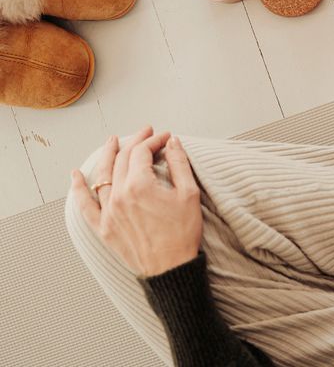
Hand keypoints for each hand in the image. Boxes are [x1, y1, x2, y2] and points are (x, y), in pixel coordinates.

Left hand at [71, 126, 202, 276]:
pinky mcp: (104, 227)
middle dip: (135, 142)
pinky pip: (85, 206)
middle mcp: (119, 196)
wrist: (172, 269)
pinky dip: (78, 190)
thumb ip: (179, 163)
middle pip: (122, 159)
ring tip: (112, 141)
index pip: (141, 152)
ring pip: (102, 176)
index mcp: (139, 186)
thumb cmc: (183, 233)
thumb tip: (173, 142)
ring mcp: (109, 212)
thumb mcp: (189, 194)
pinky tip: (75, 177)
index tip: (166, 137)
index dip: (154, 140)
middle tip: (147, 133)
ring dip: (108, 155)